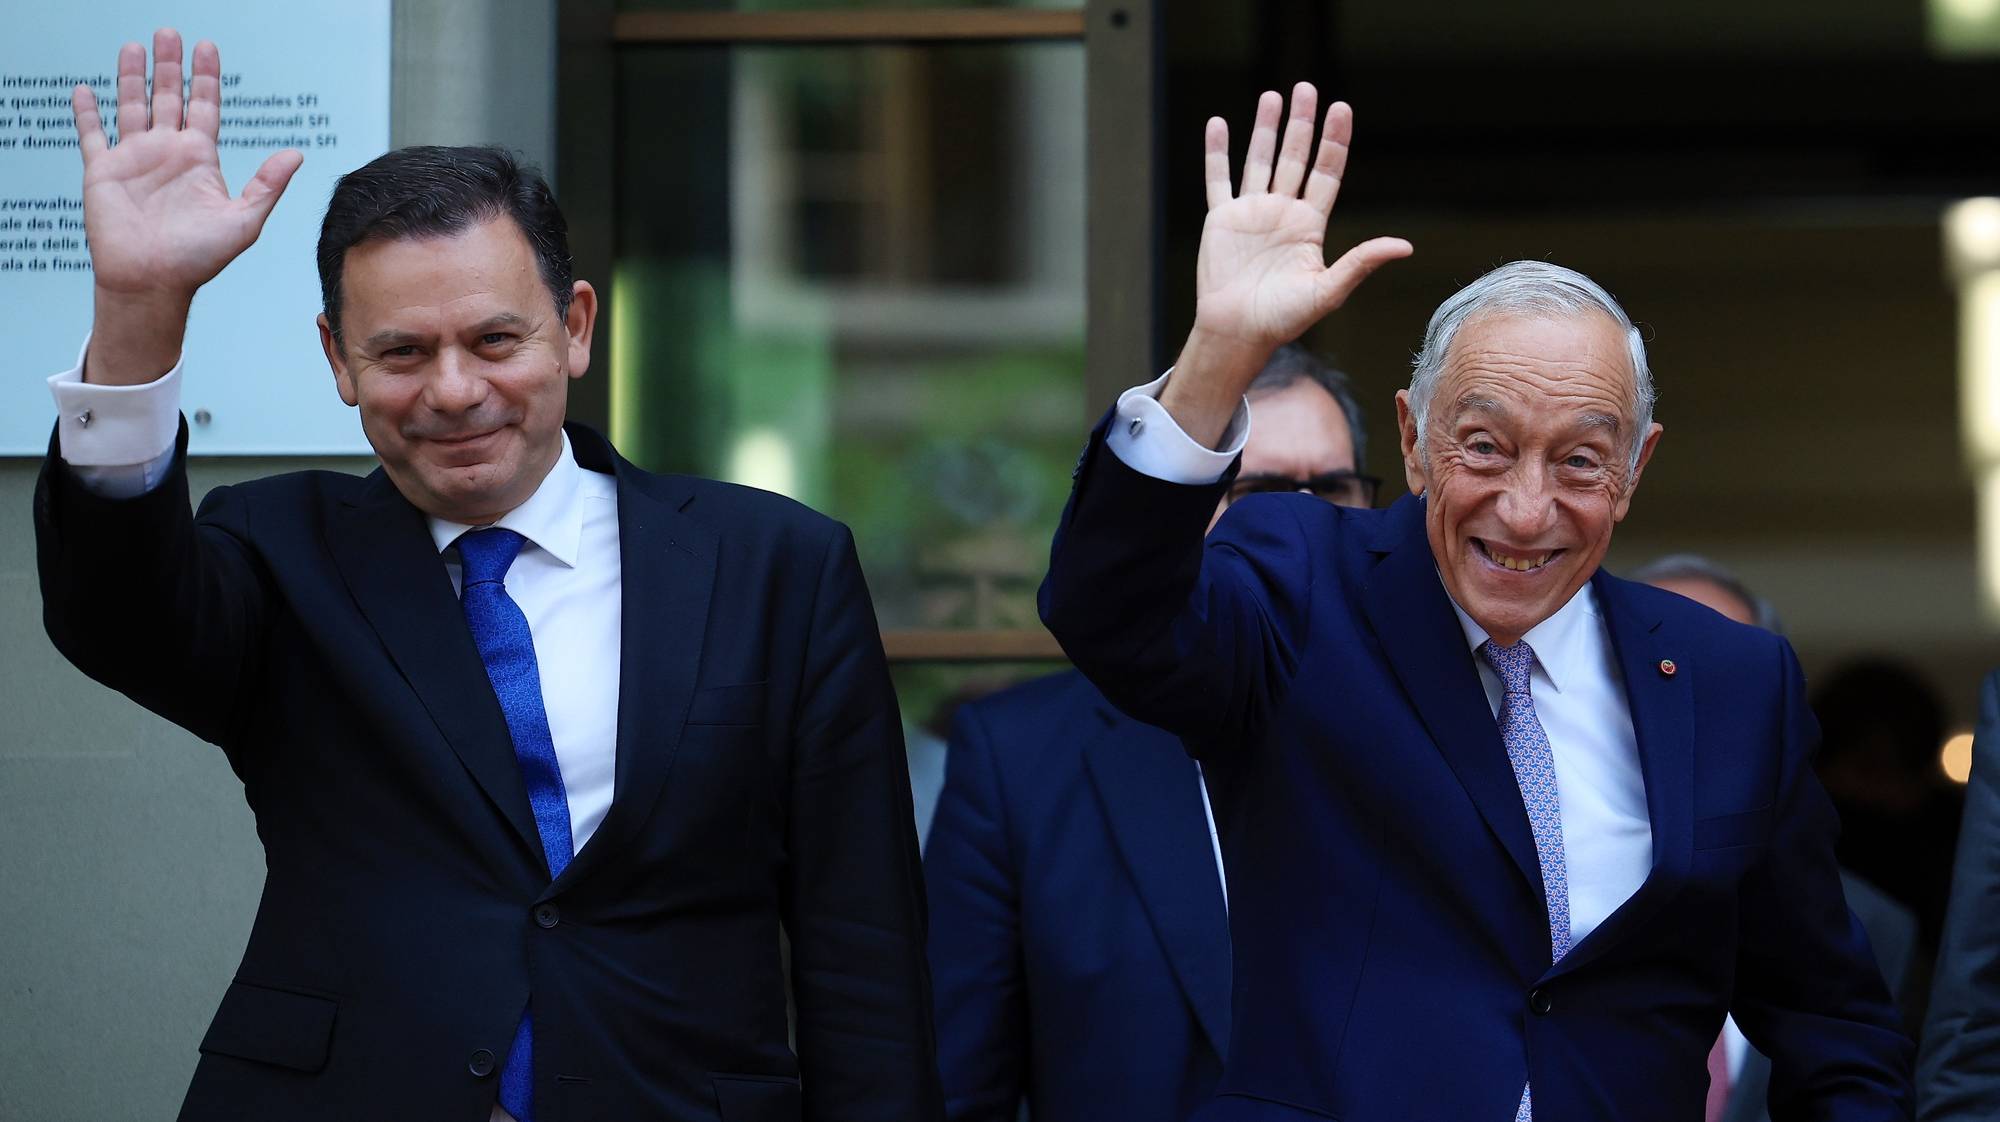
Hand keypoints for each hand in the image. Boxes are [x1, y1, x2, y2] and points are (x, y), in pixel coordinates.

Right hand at [72, 30, 302, 383]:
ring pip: (131, 106)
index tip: (207, 46)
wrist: (152, 282)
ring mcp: (134, 160)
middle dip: (170, 66)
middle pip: (168, 97)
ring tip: (134, 45)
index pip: (205, 107)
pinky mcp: (102, 171)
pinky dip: (86, 113)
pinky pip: (92, 135)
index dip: (206, 77)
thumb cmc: (199, 259)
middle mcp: (167, 153)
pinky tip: (85, 90)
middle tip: (169, 32)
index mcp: (200, 159)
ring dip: (132, 77)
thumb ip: (267, 185)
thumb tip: (296, 154)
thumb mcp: (243, 220)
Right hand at [1163, 84, 1409, 446]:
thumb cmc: (1283, 319)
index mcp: (1309, 225)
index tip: (1341, 109)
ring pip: (1260, 160)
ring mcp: (1251, 213)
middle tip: (1307, 87)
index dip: (1334, 141)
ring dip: (1266, 129)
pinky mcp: (1221, 220)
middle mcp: (1282, 213)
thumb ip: (1361, 263)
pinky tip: (1219, 125)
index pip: (1326, 172)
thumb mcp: (1328, 291)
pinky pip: (1218, 180)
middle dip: (1302, 122)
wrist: (1238, 333)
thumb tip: (1404, 246)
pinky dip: (1217, 153)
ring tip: (1273, 96)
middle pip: (1295, 157)